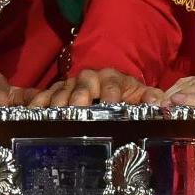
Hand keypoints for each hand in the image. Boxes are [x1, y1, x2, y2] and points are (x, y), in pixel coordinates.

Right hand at [32, 67, 151, 107]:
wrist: (108, 89)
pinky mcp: (56, 92)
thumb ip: (151, 99)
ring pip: (63, 90)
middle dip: (81, 95)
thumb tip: (161, 103)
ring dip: (60, 102)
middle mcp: (90, 78)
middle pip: (84, 84)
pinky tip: (33, 113)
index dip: (112, 94)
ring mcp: (71, 84)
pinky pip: (45, 95)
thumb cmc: (125, 96)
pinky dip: (39, 103)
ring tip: (56, 116)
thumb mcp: (140, 96)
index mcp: (113, 78)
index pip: (112, 85)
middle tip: (78, 108)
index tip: (112, 105)